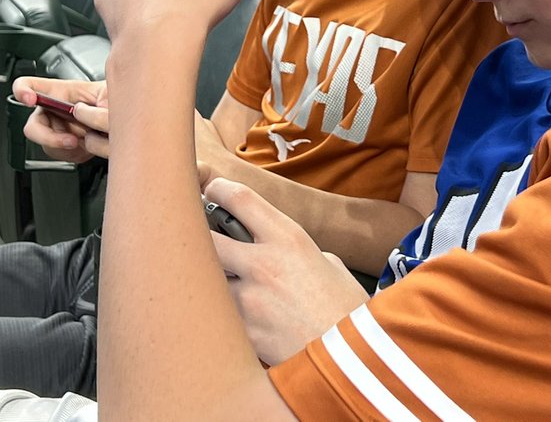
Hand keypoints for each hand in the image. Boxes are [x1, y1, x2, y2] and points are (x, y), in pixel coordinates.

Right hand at [15, 77, 109, 161]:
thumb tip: (91, 110)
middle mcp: (52, 111)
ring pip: (48, 145)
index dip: (23, 91)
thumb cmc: (111, 100)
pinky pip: (62, 156)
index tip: (29, 98)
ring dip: (68, 147)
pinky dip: (77, 154)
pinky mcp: (62, 147)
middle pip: (33, 127)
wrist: (120, 121)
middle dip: (49, 137)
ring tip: (88, 140)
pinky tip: (89, 145)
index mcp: (59, 92)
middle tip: (71, 140)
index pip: (30, 86)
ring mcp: (55, 130)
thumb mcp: (110, 93)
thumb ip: (102, 99)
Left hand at [205, 178, 369, 364]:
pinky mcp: (241, 331)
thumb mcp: (329, 265)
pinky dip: (223, 314)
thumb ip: (300, 253)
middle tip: (196, 238)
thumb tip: (282, 255)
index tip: (211, 191)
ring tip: (216, 284)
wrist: (354, 360)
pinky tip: (232, 319)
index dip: (218, 189)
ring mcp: (249, 299)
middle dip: (197, 236)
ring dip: (209, 280)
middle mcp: (264, 263)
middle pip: (206, 237)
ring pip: (207, 279)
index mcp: (289, 238)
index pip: (240, 199)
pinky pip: (220, 314)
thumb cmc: (347, 310)